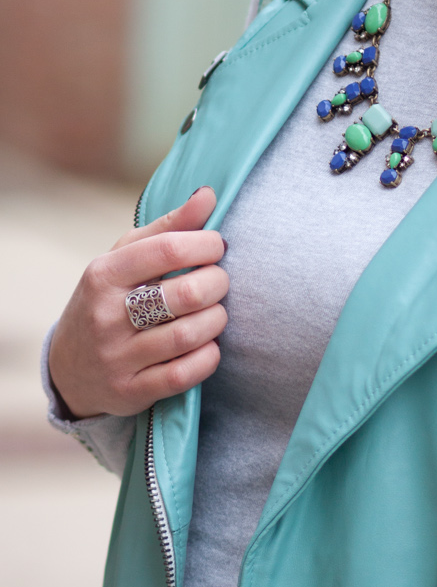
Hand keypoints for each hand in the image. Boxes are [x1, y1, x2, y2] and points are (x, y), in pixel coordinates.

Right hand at [47, 187, 227, 419]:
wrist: (67, 367)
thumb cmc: (110, 298)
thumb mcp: (127, 257)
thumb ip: (170, 226)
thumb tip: (209, 194)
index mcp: (104, 275)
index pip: (168, 249)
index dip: (206, 244)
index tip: (217, 246)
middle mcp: (106, 316)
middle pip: (186, 294)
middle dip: (218, 283)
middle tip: (220, 281)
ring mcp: (116, 357)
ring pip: (189, 335)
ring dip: (217, 320)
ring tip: (216, 312)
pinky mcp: (130, 392)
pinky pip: (184, 375)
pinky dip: (208, 357)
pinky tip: (208, 345)